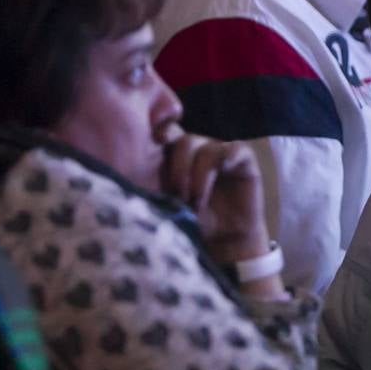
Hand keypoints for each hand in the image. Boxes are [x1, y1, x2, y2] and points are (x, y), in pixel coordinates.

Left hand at [159, 126, 269, 265]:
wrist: (223, 243)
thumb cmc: (189, 225)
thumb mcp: (162, 204)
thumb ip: (148, 183)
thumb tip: (127, 168)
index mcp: (172, 156)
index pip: (162, 130)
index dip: (157, 126)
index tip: (155, 140)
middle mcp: (196, 151)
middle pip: (181, 139)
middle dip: (177, 167)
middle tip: (176, 195)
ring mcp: (219, 153)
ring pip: (204, 147)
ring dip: (198, 176)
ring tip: (195, 203)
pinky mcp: (243, 161)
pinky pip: (234, 150)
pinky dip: (226, 159)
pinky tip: (221, 175)